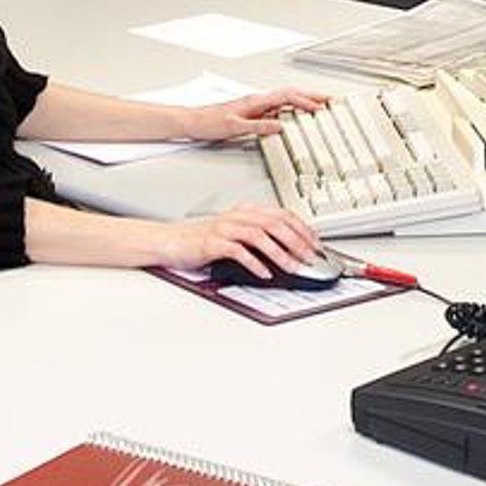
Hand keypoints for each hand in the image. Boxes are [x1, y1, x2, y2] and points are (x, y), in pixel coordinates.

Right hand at [158, 204, 323, 278]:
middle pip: (275, 223)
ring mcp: (224, 228)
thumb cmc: (201, 240)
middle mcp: (237, 216)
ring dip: (279, 253)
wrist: (170, 241)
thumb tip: (287, 251)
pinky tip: (263, 273)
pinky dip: (254, 262)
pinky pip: (237, 251)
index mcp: (246, 211)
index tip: (316, 244)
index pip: (282, 214)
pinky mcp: (212, 243)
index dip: (302, 228)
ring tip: (292, 268)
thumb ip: (257, 237)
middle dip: (297, 241)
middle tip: (310, 258)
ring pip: (259, 235)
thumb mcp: (234, 233)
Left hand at [181, 88, 327, 142]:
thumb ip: (258, 126)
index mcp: (255, 101)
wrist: (192, 122)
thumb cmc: (208, 122)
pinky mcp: (251, 113)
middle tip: (328, 100)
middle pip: (290, 94)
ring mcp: (255, 106)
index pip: (286, 97)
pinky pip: (277, 108)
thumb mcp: (234, 127)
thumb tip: (280, 127)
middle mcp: (257, 101)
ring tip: (318, 106)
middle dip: (310, 96)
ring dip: (302, 102)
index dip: (305, 101)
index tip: (320, 108)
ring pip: (285, 100)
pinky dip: (290, 110)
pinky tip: (293, 117)